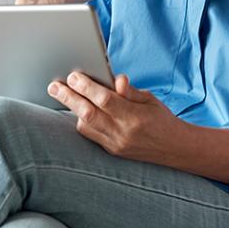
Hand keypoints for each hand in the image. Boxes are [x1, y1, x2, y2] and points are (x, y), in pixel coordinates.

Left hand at [48, 72, 183, 163]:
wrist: (175, 149)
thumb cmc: (162, 118)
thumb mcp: (150, 100)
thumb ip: (130, 91)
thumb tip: (116, 79)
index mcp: (134, 116)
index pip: (104, 100)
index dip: (86, 87)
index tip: (73, 75)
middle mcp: (123, 133)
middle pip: (88, 114)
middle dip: (68, 98)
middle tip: (53, 86)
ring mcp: (116, 145)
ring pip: (85, 127)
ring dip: (73, 110)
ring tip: (62, 94)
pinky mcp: (112, 152)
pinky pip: (91, 136)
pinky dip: (82, 121)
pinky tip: (77, 110)